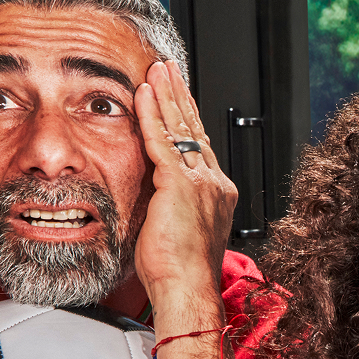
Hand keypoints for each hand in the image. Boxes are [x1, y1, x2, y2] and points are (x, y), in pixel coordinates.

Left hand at [133, 60, 236, 319]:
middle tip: (168, 69)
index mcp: (215, 195)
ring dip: (166, 95)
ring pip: (181, 128)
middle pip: (194, 129)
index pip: (199, 146)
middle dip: (179, 96)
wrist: (188, 289)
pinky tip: (143, 93)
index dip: (186, 118)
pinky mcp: (182, 185)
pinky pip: (163, 140)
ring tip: (157, 70)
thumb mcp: (175, 231)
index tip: (176, 97)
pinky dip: (151, 114)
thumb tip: (149, 196)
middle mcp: (214, 183)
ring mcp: (201, 182)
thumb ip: (166, 205)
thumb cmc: (180, 274)